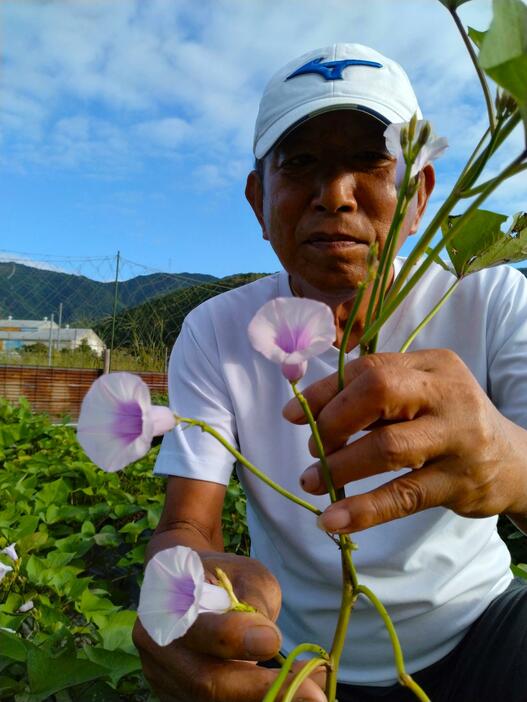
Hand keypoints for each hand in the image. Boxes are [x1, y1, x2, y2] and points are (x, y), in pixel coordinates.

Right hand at [133, 551, 326, 701]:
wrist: (185, 584)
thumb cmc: (222, 574)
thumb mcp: (244, 573)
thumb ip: (253, 601)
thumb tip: (266, 642)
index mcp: (166, 601)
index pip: (200, 630)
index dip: (237, 640)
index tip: (275, 642)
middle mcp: (155, 645)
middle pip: (206, 682)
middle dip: (263, 691)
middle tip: (315, 694)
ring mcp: (162, 677)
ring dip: (264, 701)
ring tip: (311, 692)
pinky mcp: (177, 697)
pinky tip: (289, 695)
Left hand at [283, 349, 526, 532]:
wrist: (513, 462)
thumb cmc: (447, 422)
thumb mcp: (420, 394)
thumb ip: (375, 394)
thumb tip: (308, 411)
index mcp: (432, 365)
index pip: (369, 367)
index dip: (325, 391)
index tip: (292, 416)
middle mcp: (448, 394)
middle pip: (379, 391)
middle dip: (333, 421)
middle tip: (313, 448)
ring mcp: (457, 438)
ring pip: (387, 447)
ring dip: (339, 466)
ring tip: (312, 481)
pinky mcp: (459, 482)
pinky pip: (402, 496)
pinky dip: (362, 510)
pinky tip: (332, 521)